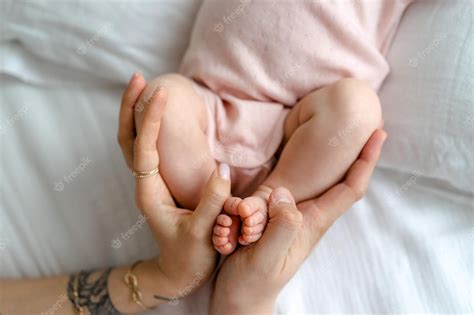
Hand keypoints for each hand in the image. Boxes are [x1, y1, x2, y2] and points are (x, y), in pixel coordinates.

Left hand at [117, 73, 229, 305]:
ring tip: (143, 87)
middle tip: (139, 79)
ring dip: (136, 114)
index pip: (144, 149)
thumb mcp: (204, 231)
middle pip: (128, 140)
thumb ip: (212, 200)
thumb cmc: (191, 255)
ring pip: (134, 142)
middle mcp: (145, 184)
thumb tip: (221, 167)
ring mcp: (151, 183)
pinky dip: (148, 126)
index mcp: (151, 194)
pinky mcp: (160, 183)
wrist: (180, 271)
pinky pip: (147, 148)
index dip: (150, 121)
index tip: (160, 96)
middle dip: (131, 108)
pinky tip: (157, 114)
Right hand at [211, 129, 386, 313]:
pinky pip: (259, 198)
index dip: (366, 160)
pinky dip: (243, 202)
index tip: (378, 134)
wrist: (236, 299)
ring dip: (256, 197)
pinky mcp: (264, 216)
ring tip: (237, 226)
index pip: (349, 188)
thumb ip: (282, 227)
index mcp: (312, 223)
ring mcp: (283, 215)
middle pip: (328, 179)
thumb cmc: (254, 284)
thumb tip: (285, 194)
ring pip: (283, 186)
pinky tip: (232, 216)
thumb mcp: (267, 259)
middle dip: (337, 154)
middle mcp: (302, 215)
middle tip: (347, 125)